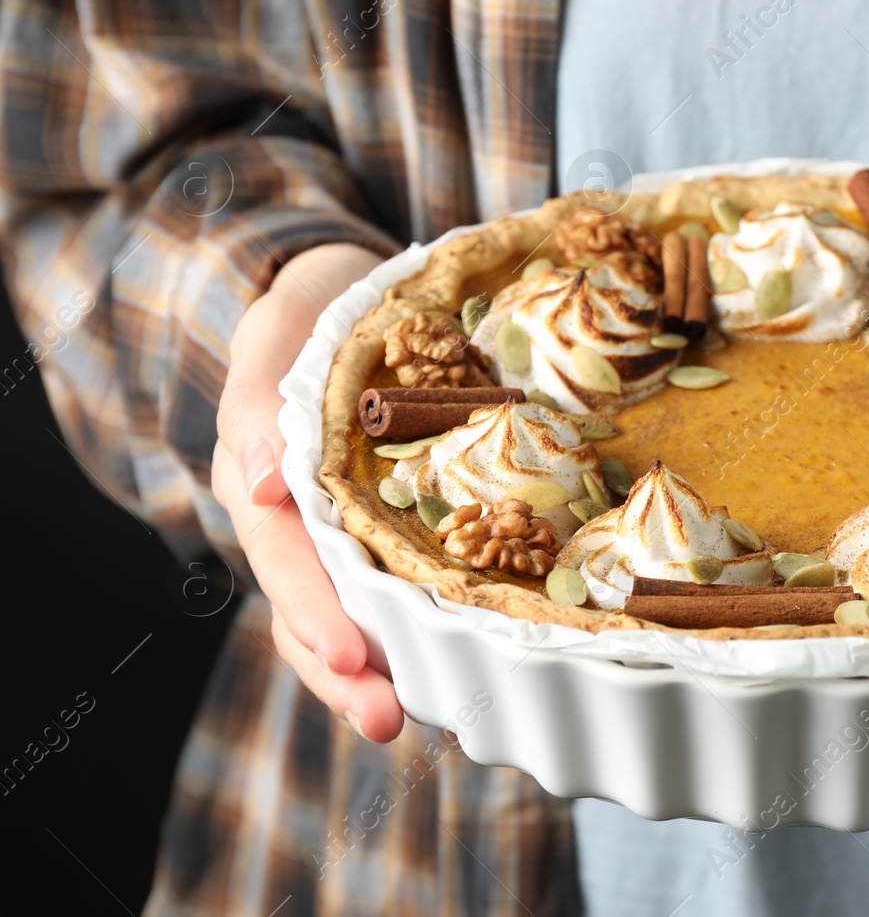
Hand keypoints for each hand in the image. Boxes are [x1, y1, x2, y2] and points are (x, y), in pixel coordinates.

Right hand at [212, 242, 404, 741]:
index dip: (311, 611)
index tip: (350, 656)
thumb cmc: (313, 307)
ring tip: (418, 720)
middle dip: (343, 671)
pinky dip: (417, 631)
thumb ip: (259, 402)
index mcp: (264, 480)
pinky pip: (395, 588)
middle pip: (308, 610)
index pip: (284, 557)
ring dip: (379, 671)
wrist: (353, 292)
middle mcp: (297, 519)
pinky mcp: (386, 529)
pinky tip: (463, 666)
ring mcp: (340, 531)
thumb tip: (261, 483)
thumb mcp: (279, 330)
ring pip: (347, 615)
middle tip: (384, 720)